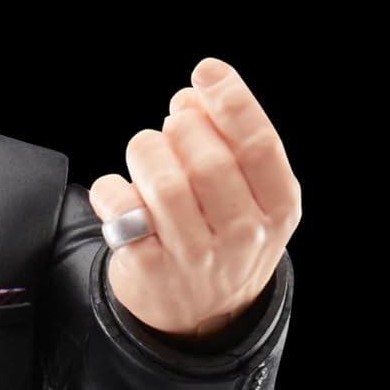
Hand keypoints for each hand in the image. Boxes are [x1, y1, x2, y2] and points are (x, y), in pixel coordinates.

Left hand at [88, 57, 301, 338]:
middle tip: (170, 130)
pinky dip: (111, 189)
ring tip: (146, 154)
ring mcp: (196, 258)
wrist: (203, 317)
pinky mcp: (150, 270)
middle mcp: (242, 237)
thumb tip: (190, 97)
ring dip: (146, 151)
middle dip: (179, 129)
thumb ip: (230, 144)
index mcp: (278, 209)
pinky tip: (118, 193)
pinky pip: (122, 209)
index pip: (257, 144)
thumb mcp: (251, 196)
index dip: (230, 99)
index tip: (204, 72)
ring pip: (164, 182)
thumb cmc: (225, 237)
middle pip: (206, 159)